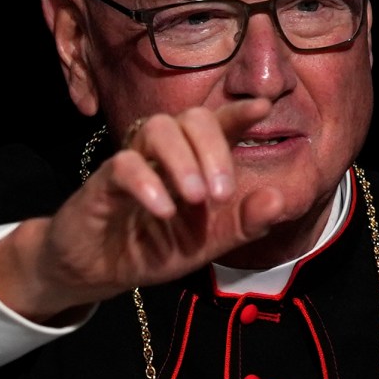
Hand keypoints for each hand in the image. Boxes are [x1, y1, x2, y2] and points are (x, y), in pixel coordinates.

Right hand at [0, 100, 322, 322]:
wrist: (99, 271)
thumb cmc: (154, 246)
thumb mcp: (207, 242)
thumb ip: (244, 225)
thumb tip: (279, 199)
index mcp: (194, 162)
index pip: (219, 125)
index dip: (240, 113)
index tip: (263, 106)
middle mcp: (164, 153)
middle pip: (191, 118)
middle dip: (214, 148)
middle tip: (222, 194)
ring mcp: (133, 162)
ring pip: (158, 129)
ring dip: (183, 160)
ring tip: (195, 198)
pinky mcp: (103, 183)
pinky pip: (124, 166)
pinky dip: (148, 184)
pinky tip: (165, 210)